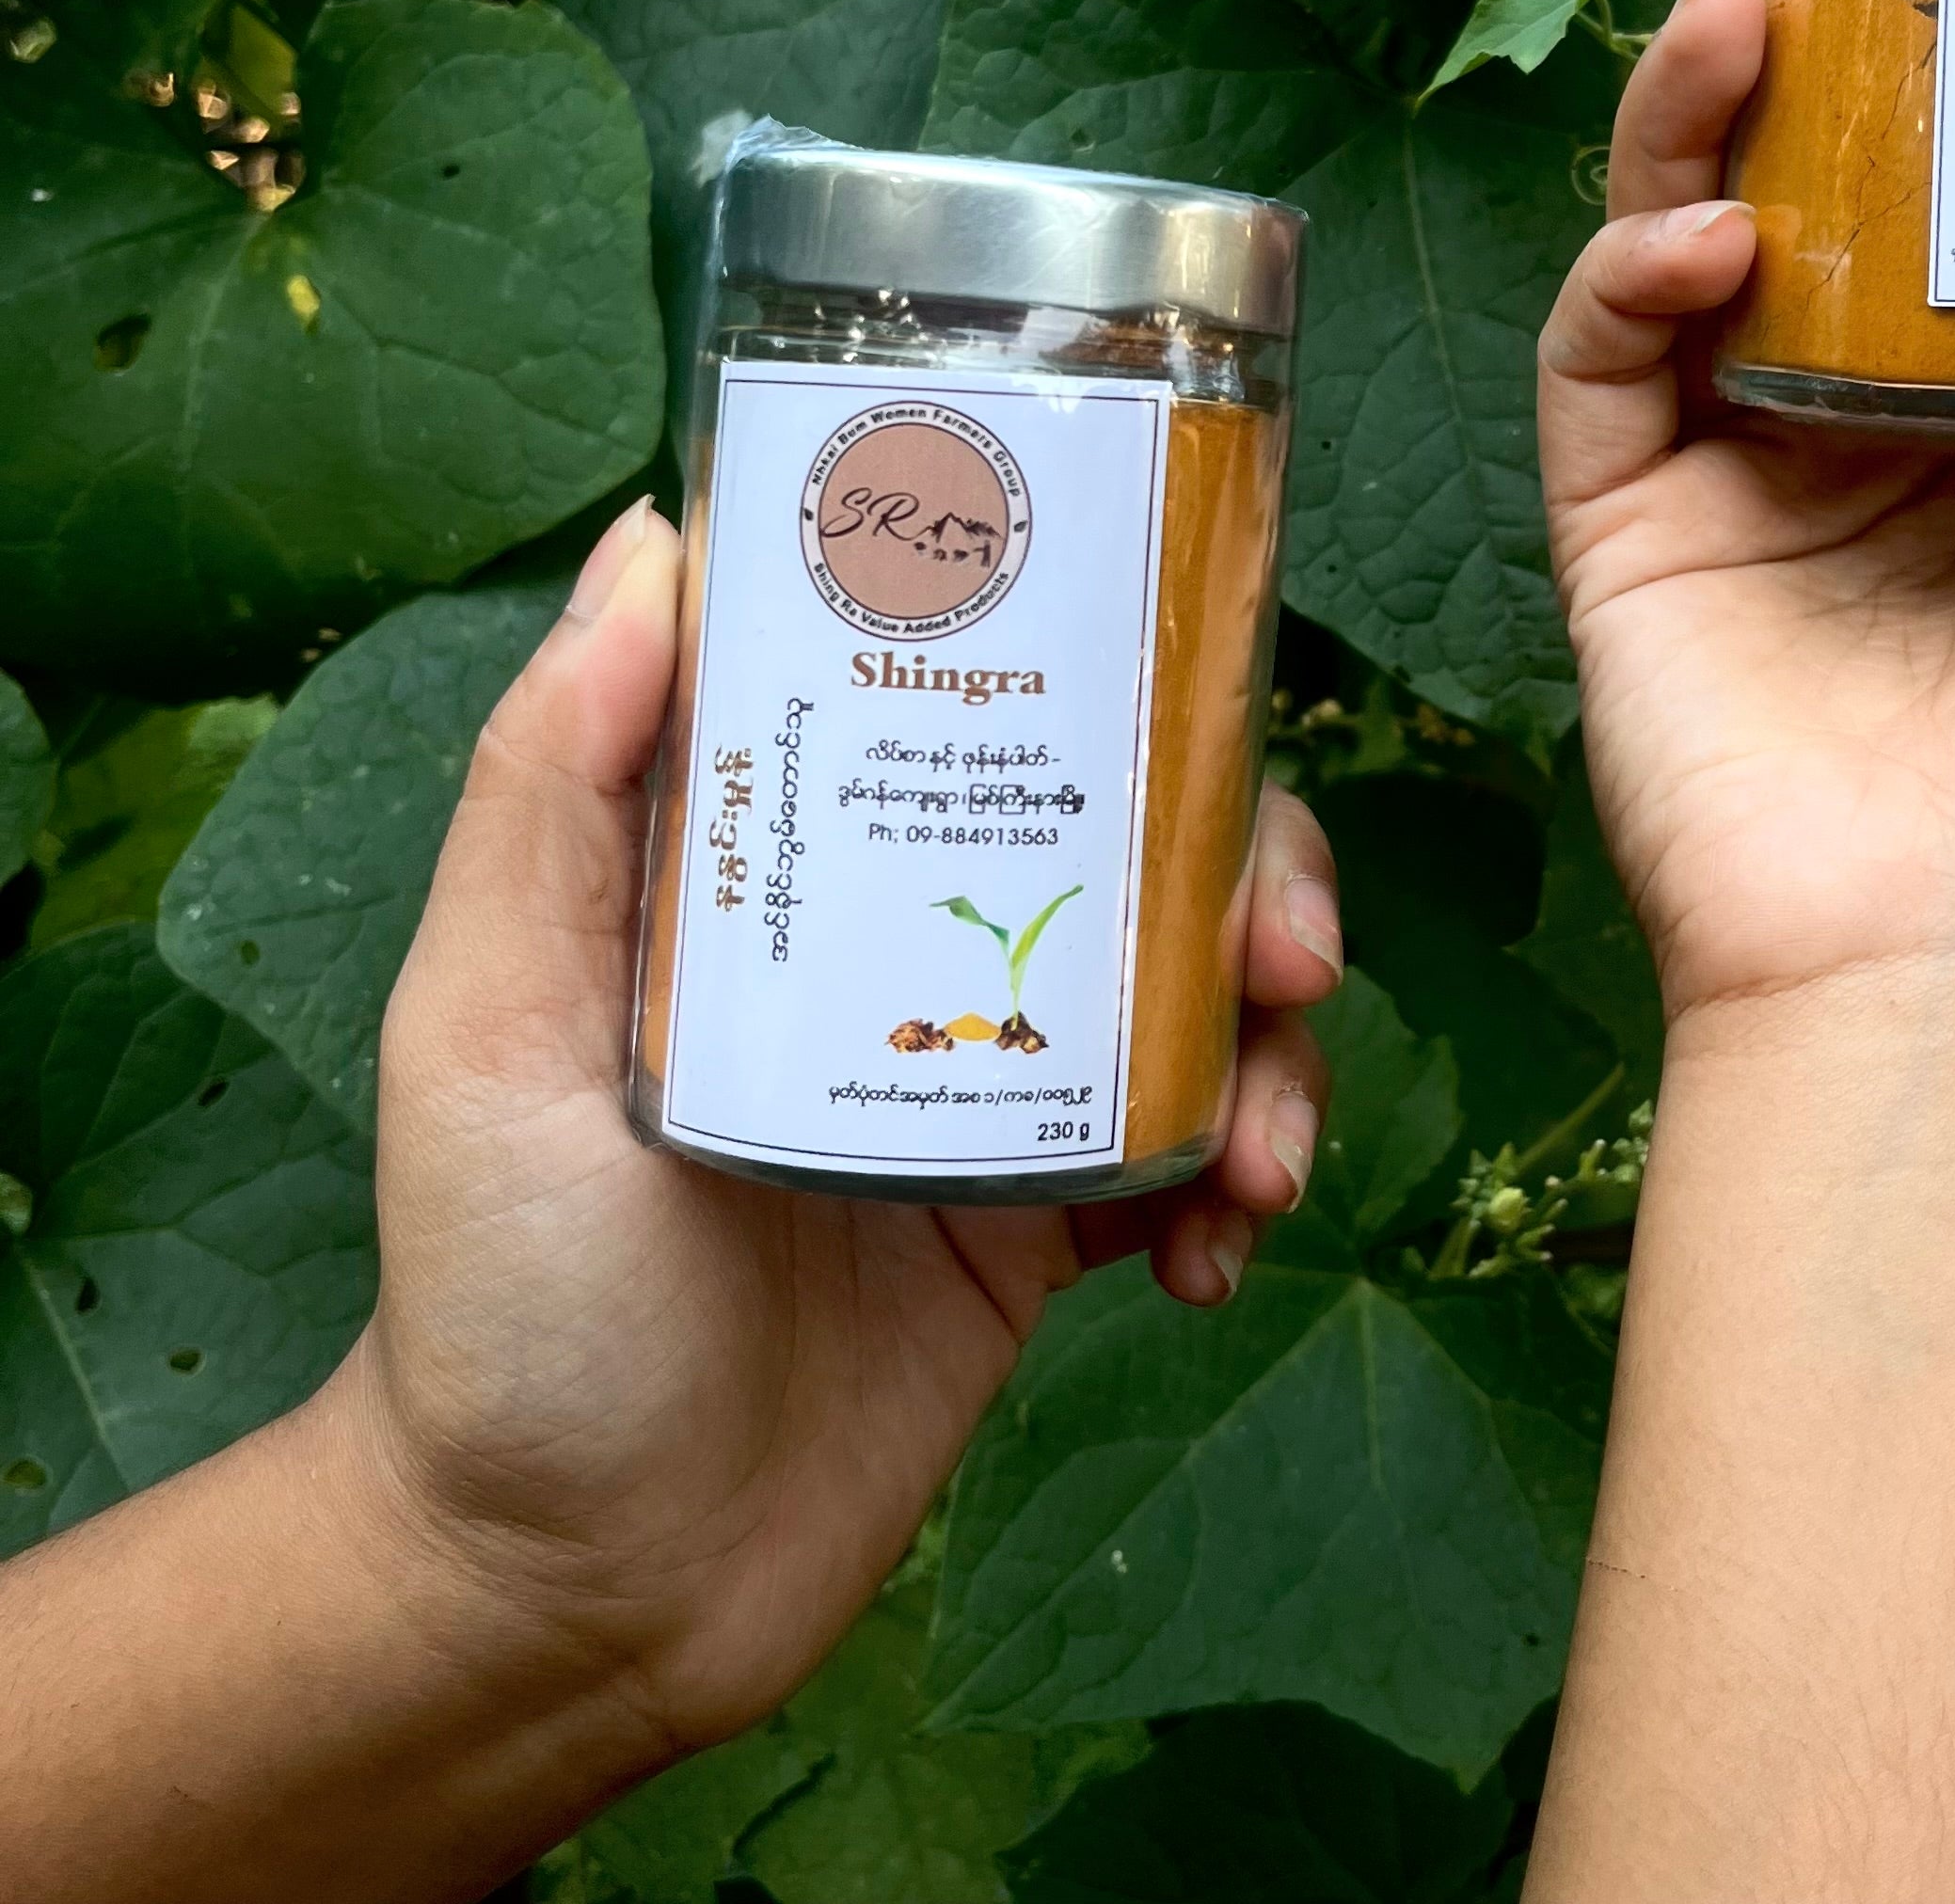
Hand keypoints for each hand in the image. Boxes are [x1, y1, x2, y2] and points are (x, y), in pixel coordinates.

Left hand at [323, 504, 1340, 1765]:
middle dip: (1254, 864)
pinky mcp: (1043, 1225)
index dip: (1108, 668)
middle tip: (1292, 946)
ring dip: (1283, 1038)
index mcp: (791, 874)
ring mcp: (986, 1086)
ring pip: (1197, 990)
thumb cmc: (505, 1297)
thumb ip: (548, 793)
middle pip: (1135, 836)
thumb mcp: (484, 1027)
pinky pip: (1194, 1156)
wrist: (578, 1590)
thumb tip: (648, 542)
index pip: (970, 707)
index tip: (1193, 674)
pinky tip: (1223, 1254)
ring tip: (1272, 1152)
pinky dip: (1246, 1179)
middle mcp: (902, 950)